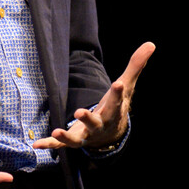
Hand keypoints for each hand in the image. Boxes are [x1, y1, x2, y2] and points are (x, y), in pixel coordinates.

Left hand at [33, 42, 154, 150]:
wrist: (111, 135)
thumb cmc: (116, 106)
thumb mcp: (126, 86)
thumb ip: (135, 65)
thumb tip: (151, 44)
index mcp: (113, 111)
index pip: (117, 102)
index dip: (118, 93)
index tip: (118, 84)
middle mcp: (100, 125)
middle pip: (95, 122)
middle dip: (88, 118)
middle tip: (79, 112)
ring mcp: (86, 135)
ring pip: (77, 138)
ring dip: (66, 136)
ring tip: (57, 131)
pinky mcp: (74, 139)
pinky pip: (61, 145)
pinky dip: (50, 144)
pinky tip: (37, 144)